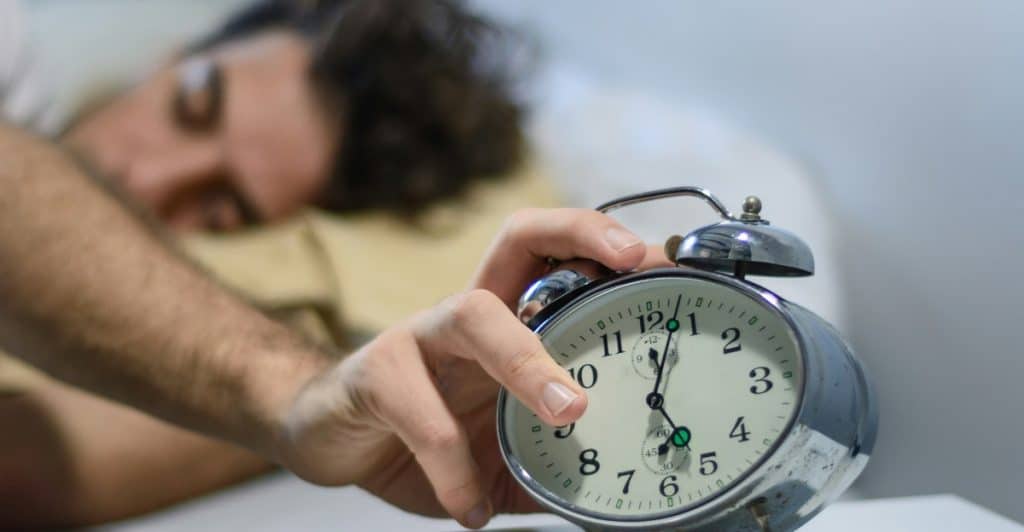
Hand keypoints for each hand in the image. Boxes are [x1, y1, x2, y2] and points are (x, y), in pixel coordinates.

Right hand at [270, 209, 652, 528]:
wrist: (329, 438)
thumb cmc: (423, 432)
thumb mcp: (500, 450)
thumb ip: (551, 462)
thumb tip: (618, 496)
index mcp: (503, 321)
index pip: (554, 253)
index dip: (605, 242)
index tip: (659, 259)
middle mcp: (466, 315)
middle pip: (517, 238)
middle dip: (579, 236)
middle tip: (634, 268)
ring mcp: (418, 337)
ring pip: (472, 314)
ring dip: (526, 359)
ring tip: (569, 412)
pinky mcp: (375, 376)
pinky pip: (420, 414)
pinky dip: (453, 467)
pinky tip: (469, 509)